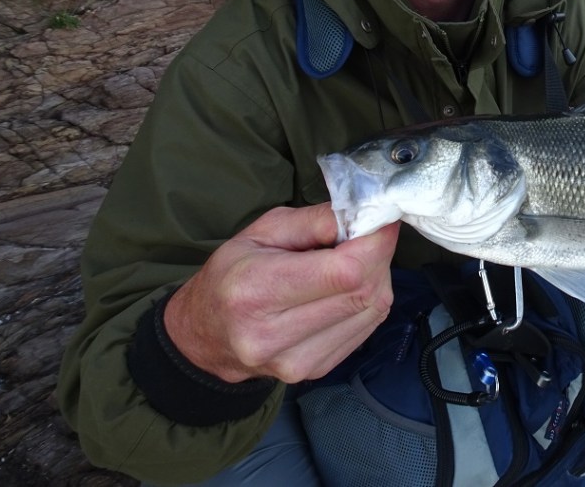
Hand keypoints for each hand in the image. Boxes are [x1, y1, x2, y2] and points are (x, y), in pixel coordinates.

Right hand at [163, 203, 398, 383]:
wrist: (205, 335)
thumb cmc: (233, 273)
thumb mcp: (264, 230)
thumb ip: (316, 220)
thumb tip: (366, 214)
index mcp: (255, 291)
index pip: (345, 271)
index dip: (375, 242)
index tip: (380, 220)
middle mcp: (274, 335)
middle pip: (364, 291)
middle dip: (378, 255)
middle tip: (368, 236)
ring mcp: (296, 361)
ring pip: (373, 310)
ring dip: (375, 279)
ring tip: (352, 263)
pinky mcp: (315, 371)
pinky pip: (367, 328)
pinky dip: (368, 302)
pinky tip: (346, 290)